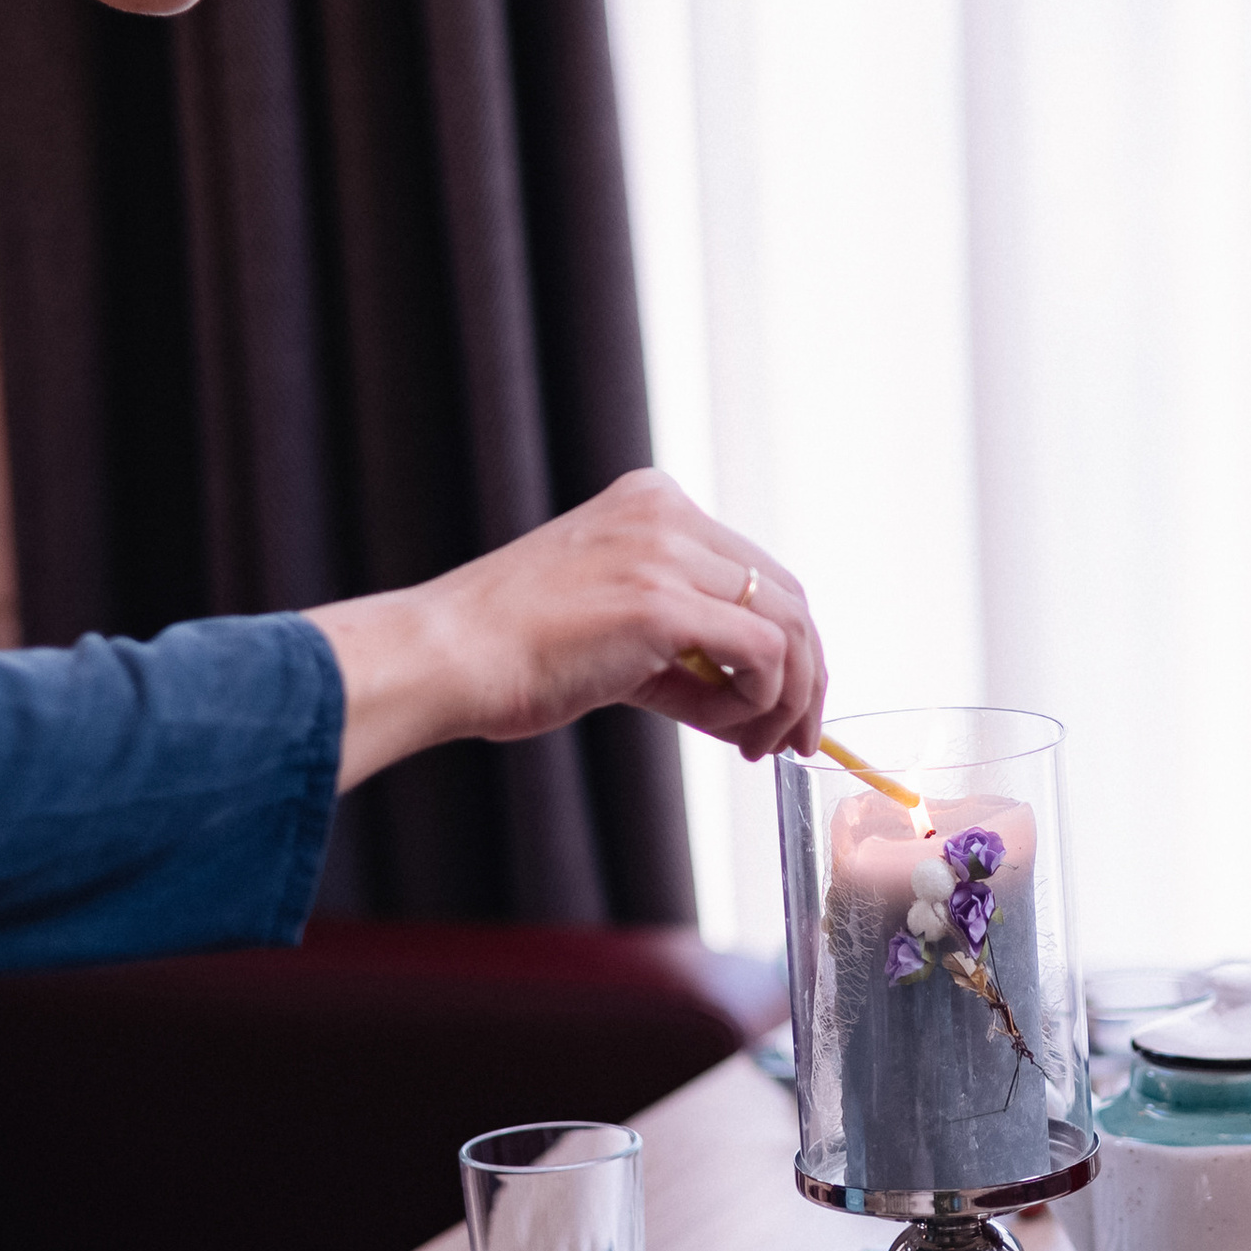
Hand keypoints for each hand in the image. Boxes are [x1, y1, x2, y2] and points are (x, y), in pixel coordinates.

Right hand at [310, 469, 827, 791]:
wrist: (444, 659)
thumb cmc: (511, 656)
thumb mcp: (617, 639)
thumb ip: (688, 658)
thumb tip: (760, 710)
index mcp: (652, 504)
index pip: (756, 571)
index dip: (786, 644)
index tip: (782, 704)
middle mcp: (665, 513)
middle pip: (785, 592)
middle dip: (806, 673)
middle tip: (794, 737)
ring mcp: (664, 551)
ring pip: (787, 621)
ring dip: (792, 696)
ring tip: (763, 746)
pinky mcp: (662, 601)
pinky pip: (764, 652)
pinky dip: (766, 701)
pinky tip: (733, 732)